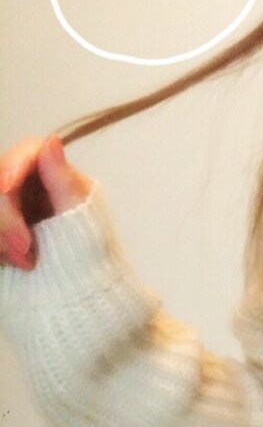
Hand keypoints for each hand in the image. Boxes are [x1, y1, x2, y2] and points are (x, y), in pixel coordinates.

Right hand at [0, 135, 93, 269]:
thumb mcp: (79, 217)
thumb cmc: (89, 251)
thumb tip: (51, 139)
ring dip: (1, 237)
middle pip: (1, 181)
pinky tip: (14, 264)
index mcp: (53, 174)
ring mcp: (12, 208)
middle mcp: (28, 185)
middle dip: (6, 217)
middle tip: (24, 249)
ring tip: (25, 263)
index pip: (26, 154)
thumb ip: (62, 180)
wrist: (82, 287)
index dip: (10, 168)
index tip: (6, 189)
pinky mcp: (4, 230)